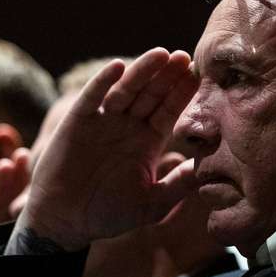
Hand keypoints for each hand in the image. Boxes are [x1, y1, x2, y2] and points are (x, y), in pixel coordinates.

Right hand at [11, 49, 198, 251]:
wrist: (66, 222)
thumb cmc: (110, 214)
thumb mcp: (152, 203)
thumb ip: (179, 184)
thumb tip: (209, 169)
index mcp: (148, 141)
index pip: (170, 110)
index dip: (182, 93)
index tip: (199, 75)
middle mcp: (127, 126)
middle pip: (151, 94)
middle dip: (167, 76)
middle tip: (185, 57)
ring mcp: (102, 121)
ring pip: (126, 90)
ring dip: (142, 71)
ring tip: (160, 54)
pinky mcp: (77, 122)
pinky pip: (91, 97)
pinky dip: (103, 82)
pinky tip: (118, 67)